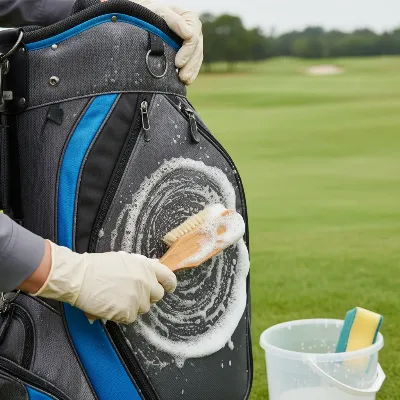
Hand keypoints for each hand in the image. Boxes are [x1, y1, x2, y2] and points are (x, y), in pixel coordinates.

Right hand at [30, 241, 176, 323]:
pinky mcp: (128, 312)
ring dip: (134, 306)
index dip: (169, 284)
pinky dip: (122, 314)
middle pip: (158, 295)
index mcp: (146, 266)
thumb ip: (142, 265)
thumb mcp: (124, 259)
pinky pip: (130, 317)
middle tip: (132, 293)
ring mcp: (138, 297)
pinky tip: (110, 305)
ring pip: (144, 308)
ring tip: (116, 298)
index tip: (168, 288)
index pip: (168, 277)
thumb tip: (155, 265)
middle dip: (148, 296)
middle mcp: (146, 282)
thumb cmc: (98, 266)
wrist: (80, 277)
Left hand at [133, 1, 202, 84]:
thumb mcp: (161, 13)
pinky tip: (186, 81)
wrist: (146, 19)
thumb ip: (175, 21)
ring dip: (192, 71)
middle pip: (197, 50)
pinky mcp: (190, 51)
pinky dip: (192, 72)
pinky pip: (195, 63)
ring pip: (197, 58)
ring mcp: (194, 42)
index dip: (186, 52)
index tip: (177, 63)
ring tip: (184, 81)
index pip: (193, 38)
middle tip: (182, 78)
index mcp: (190, 19)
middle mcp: (195, 31)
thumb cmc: (153, 14)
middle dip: (190, 66)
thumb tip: (189, 34)